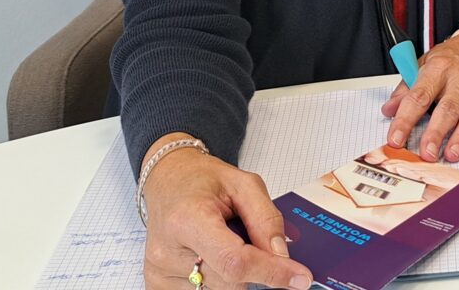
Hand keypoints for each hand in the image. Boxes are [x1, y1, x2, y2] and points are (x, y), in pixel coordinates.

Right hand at [139, 142, 311, 289]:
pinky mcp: (159, 284)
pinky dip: (220, 278)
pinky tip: (213, 256)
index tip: (300, 277)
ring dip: (236, 272)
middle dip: (255, 266)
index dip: (271, 272)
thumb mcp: (244, 184)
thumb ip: (267, 219)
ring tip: (224, 241)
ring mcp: (160, 272)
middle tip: (249, 237)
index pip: (235, 261)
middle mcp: (167, 251)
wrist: (168, 182)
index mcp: (187, 220)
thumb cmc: (202, 180)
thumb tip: (282, 257)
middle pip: (232, 280)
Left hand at [382, 27, 458, 161]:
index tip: (396, 139)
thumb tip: (389, 110)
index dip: (406, 120)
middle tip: (427, 154)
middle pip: (447, 109)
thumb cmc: (453, 57)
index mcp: (438, 69)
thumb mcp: (425, 63)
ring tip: (452, 155)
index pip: (418, 97)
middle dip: (436, 133)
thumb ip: (406, 88)